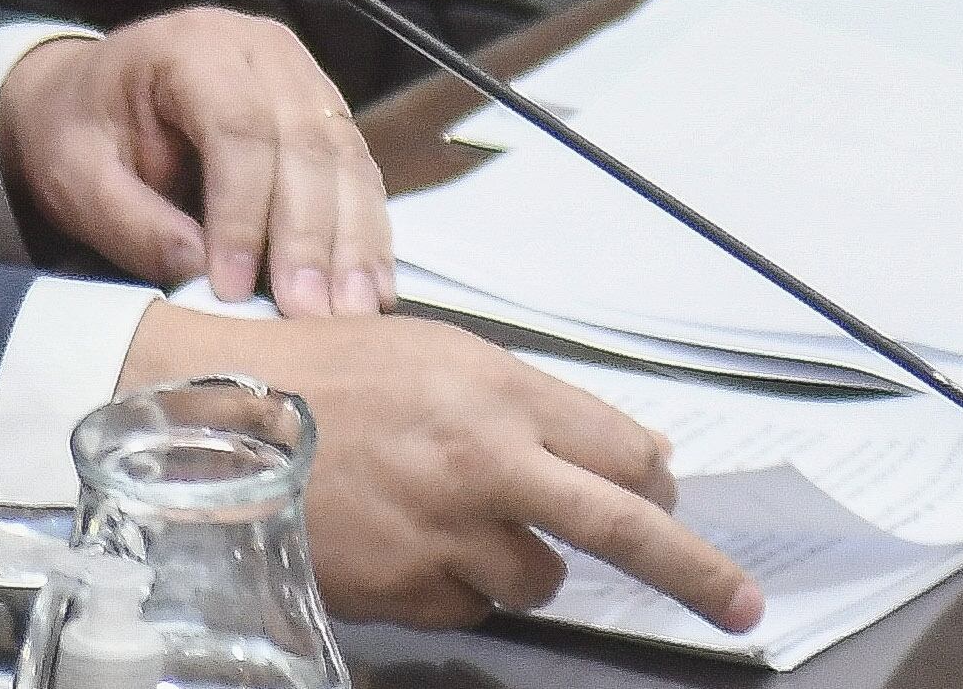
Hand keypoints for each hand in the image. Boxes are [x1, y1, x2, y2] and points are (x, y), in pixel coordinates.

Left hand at [0, 12, 387, 315]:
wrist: (92, 93)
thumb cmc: (79, 130)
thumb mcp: (76, 175)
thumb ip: (131, 221)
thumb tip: (197, 269)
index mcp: (192, 47)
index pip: (237, 127)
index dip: (242, 212)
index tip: (235, 287)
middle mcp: (262, 50)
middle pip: (305, 142)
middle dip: (309, 237)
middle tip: (310, 316)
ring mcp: (302, 77)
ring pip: (345, 158)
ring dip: (352, 242)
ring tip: (351, 314)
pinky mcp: (324, 112)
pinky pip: (358, 171)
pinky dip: (367, 233)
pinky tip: (373, 289)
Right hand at [124, 301, 765, 635]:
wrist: (218, 420)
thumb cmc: (322, 374)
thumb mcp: (437, 356)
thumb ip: (530, 404)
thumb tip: (624, 456)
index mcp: (497, 389)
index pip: (622, 449)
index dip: (657, 481)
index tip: (679, 503)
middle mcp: (485, 461)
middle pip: (622, 526)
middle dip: (697, 570)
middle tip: (744, 607)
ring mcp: (448, 533)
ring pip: (537, 579)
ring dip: (517, 560)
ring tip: (448, 515)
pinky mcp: (410, 589)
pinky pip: (470, 606)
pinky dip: (455, 585)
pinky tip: (407, 539)